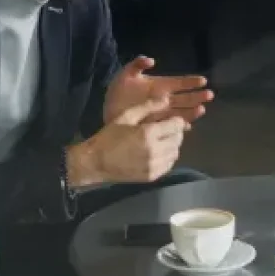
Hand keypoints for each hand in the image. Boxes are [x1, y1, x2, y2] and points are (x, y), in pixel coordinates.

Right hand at [72, 96, 188, 185]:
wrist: (96, 162)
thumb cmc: (110, 136)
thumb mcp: (126, 116)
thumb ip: (148, 107)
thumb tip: (167, 100)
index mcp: (148, 133)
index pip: (177, 125)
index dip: (176, 121)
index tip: (170, 119)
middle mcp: (154, 150)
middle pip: (178, 139)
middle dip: (175, 132)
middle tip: (166, 130)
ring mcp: (154, 165)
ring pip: (176, 153)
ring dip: (172, 145)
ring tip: (161, 141)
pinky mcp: (152, 176)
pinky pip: (169, 165)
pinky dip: (167, 158)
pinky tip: (157, 153)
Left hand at [105, 56, 213, 125]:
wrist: (107, 112)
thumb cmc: (117, 93)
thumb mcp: (124, 75)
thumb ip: (137, 65)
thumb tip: (151, 60)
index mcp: (159, 86)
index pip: (179, 82)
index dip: (190, 81)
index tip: (203, 81)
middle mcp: (163, 100)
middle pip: (184, 98)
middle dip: (197, 97)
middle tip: (210, 95)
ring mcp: (161, 113)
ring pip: (180, 112)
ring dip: (192, 111)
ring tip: (202, 110)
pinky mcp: (156, 125)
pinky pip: (171, 125)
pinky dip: (179, 127)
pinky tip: (187, 128)